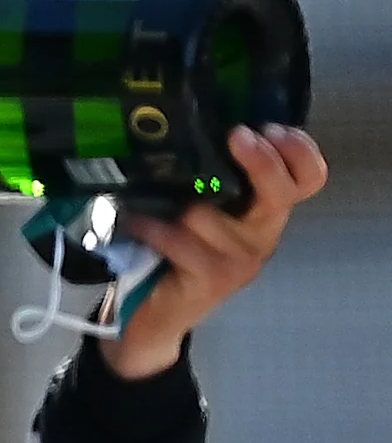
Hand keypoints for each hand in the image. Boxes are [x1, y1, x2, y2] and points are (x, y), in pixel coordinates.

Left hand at [99, 124, 326, 377]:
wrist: (156, 315)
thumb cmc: (176, 252)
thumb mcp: (202, 210)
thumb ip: (212, 180)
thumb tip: (196, 128)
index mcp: (264, 212)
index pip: (308, 179)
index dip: (299, 151)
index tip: (269, 129)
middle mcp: (262, 234)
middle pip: (281, 192)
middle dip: (261, 161)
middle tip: (237, 135)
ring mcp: (241, 261)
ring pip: (210, 215)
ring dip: (173, 204)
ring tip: (144, 201)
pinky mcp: (214, 279)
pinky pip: (180, 241)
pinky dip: (152, 228)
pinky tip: (134, 222)